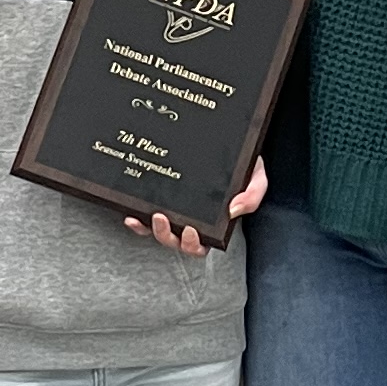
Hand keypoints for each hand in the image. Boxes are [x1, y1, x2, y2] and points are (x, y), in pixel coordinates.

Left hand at [127, 158, 267, 256]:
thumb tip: (233, 212)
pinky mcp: (159, 198)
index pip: (201, 243)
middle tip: (163, 219)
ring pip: (158, 231)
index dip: (192, 245)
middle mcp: (191, 219)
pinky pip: (144, 216)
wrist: (228, 141)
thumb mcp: (255, 177)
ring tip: (150, 216)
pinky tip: (131, 216)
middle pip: (176, 241)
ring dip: (151, 230)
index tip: (190, 230)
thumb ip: (252, 195)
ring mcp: (174, 209)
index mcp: (213, 222)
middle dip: (167, 237)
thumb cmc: (242, 164)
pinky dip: (137, 222)